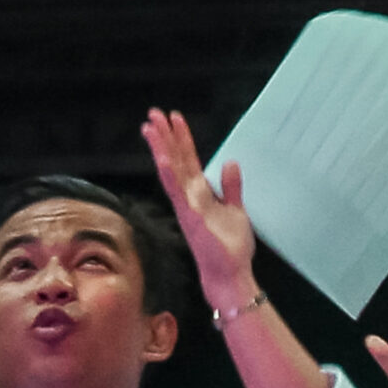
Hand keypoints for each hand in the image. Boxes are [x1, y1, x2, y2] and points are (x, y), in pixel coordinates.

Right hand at [137, 109, 260, 302]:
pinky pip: (179, 194)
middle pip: (175, 161)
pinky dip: (170, 176)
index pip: (188, 160)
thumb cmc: (230, 247)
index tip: (174, 118)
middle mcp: (189, 198)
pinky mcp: (192, 218)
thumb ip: (232, 187)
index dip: (181, 139)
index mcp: (200, 195)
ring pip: (172, 173)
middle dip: (165, 137)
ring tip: (151, 128)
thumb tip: (230, 162)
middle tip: (153, 113)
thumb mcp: (236, 210)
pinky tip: (164, 159)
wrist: (230, 275)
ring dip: (162, 149)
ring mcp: (188, 208)